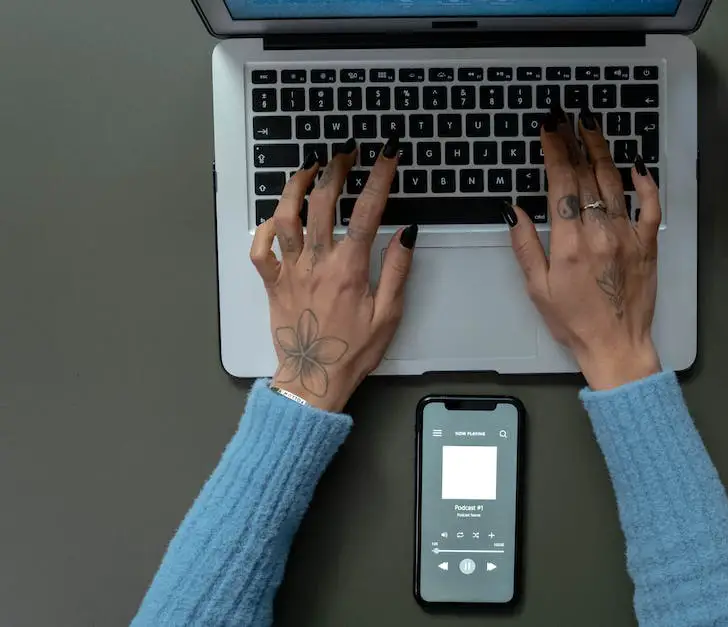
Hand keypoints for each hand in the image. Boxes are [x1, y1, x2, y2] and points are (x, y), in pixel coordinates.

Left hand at [250, 137, 417, 411]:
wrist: (313, 381)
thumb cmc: (353, 351)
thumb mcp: (388, 315)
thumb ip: (396, 270)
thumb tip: (406, 232)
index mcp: (350, 269)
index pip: (369, 211)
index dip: (380, 176)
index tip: (388, 154)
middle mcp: (318, 263)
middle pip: (324, 202)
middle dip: (336, 169)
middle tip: (347, 151)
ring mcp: (291, 271)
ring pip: (286, 217)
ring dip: (296, 187)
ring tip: (309, 168)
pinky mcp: (273, 284)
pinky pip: (260, 250)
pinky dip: (264, 229)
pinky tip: (275, 217)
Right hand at [505, 107, 661, 389]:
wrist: (616, 345)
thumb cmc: (573, 321)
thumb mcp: (537, 288)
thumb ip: (525, 246)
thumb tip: (513, 209)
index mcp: (569, 242)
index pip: (561, 183)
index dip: (554, 150)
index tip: (549, 127)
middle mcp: (600, 232)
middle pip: (588, 175)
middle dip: (575, 140)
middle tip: (568, 115)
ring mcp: (628, 236)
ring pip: (616, 183)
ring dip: (603, 151)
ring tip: (593, 127)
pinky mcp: (648, 245)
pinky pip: (651, 207)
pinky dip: (645, 184)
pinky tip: (637, 165)